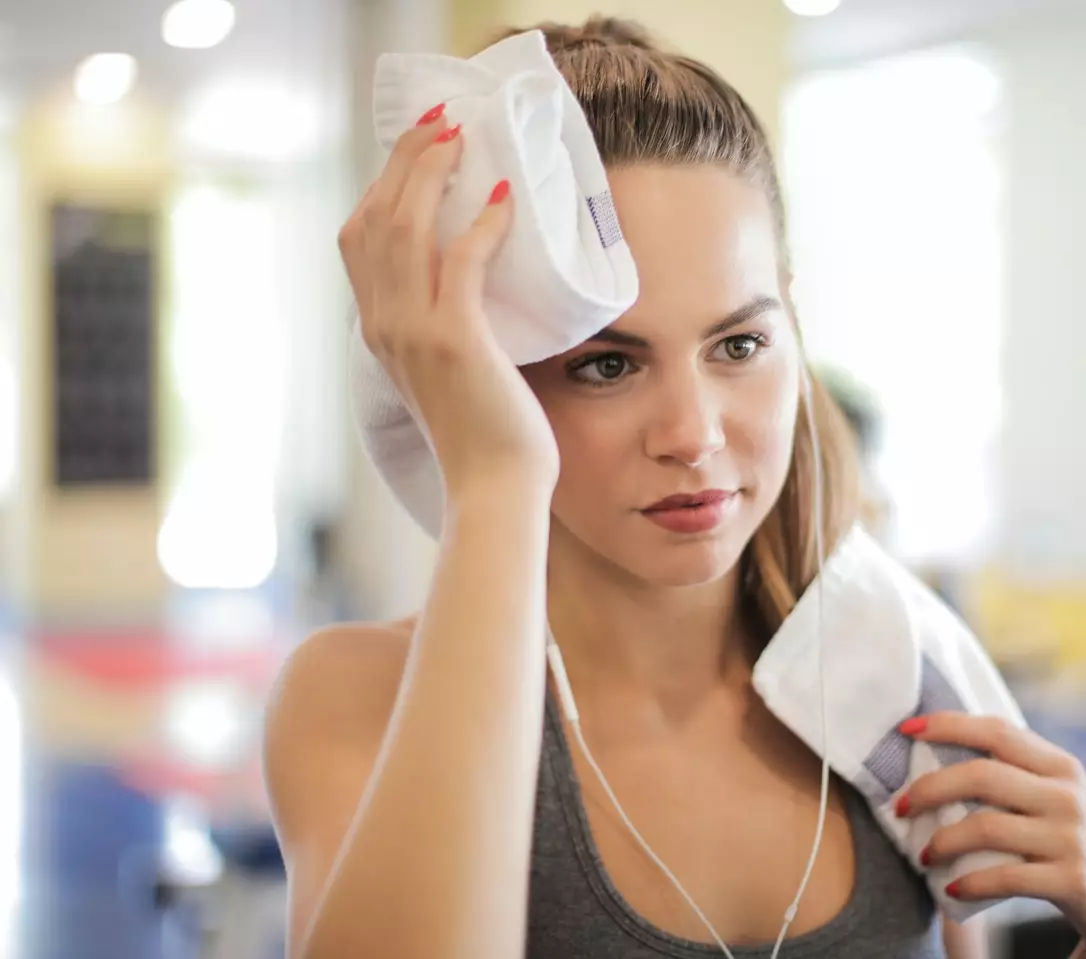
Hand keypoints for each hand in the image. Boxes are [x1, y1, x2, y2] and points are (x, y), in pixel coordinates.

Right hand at [339, 109, 559, 494]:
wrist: (493, 489)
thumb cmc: (486, 435)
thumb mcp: (450, 370)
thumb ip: (444, 325)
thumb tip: (472, 280)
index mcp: (380, 329)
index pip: (360, 238)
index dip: (383, 183)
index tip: (416, 146)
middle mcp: (385, 325)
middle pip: (377, 218)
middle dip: (405, 159)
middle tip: (440, 120)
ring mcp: (414, 333)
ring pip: (407, 229)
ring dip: (433, 173)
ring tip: (461, 137)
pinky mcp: (455, 343)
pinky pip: (460, 263)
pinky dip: (480, 226)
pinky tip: (502, 200)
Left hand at [895, 714, 1085, 958]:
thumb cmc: (1074, 838)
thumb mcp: (1058, 795)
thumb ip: (1016, 772)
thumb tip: (941, 751)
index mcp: (1060, 766)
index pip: (997, 731)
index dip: (949, 724)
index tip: (908, 730)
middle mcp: (1067, 795)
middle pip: (982, 776)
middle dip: (930, 788)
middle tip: (899, 806)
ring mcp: (1070, 838)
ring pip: (986, 827)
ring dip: (942, 841)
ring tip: (923, 854)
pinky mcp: (1072, 881)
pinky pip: (1005, 877)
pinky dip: (969, 881)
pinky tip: (951, 886)